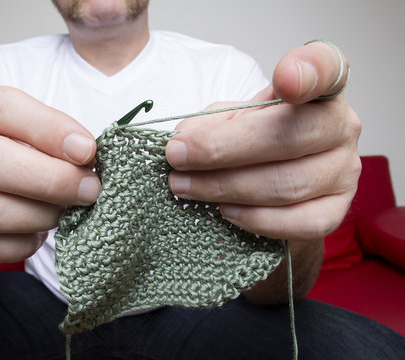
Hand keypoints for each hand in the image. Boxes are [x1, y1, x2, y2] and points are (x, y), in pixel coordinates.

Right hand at [0, 86, 100, 264]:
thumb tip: (86, 157)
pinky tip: (39, 234)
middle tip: (88, 190)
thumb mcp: (35, 133)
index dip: (47, 128)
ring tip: (64, 212)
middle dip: (47, 179)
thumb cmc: (18, 155)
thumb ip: (58, 140)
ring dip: (37, 216)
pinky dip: (21, 245)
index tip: (86, 150)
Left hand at [166, 41, 360, 241]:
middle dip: (221, 149)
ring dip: (224, 187)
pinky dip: (256, 219)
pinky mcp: (336, 210)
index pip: (325, 68)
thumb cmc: (254, 140)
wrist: (275, 181)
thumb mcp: (232, 118)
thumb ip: (212, 122)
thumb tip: (184, 140)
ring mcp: (344, 171)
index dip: (308, 72)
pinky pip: (301, 223)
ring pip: (286, 185)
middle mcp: (340, 126)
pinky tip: (225, 211)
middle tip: (177, 156)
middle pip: (288, 138)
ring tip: (184, 186)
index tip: (284, 78)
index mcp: (318, 89)